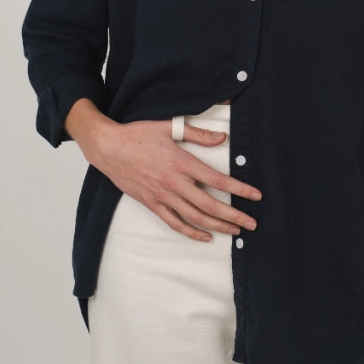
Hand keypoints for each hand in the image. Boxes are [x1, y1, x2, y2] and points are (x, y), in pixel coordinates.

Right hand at [83, 115, 262, 241]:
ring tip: (235, 231)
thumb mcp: (168, 127)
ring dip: (217, 226)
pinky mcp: (152, 203)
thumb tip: (222, 137)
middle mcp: (174, 183)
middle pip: (210, 205)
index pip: (217, 180)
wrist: (108, 148)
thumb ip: (197, 134)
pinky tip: (205, 236)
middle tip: (252, 224)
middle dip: (234, 215)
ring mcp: (162, 196)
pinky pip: (174, 222)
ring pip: (194, 217)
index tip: (256, 196)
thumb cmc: (138, 135)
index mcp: (182, 163)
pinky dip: (191, 232)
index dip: (239, 189)